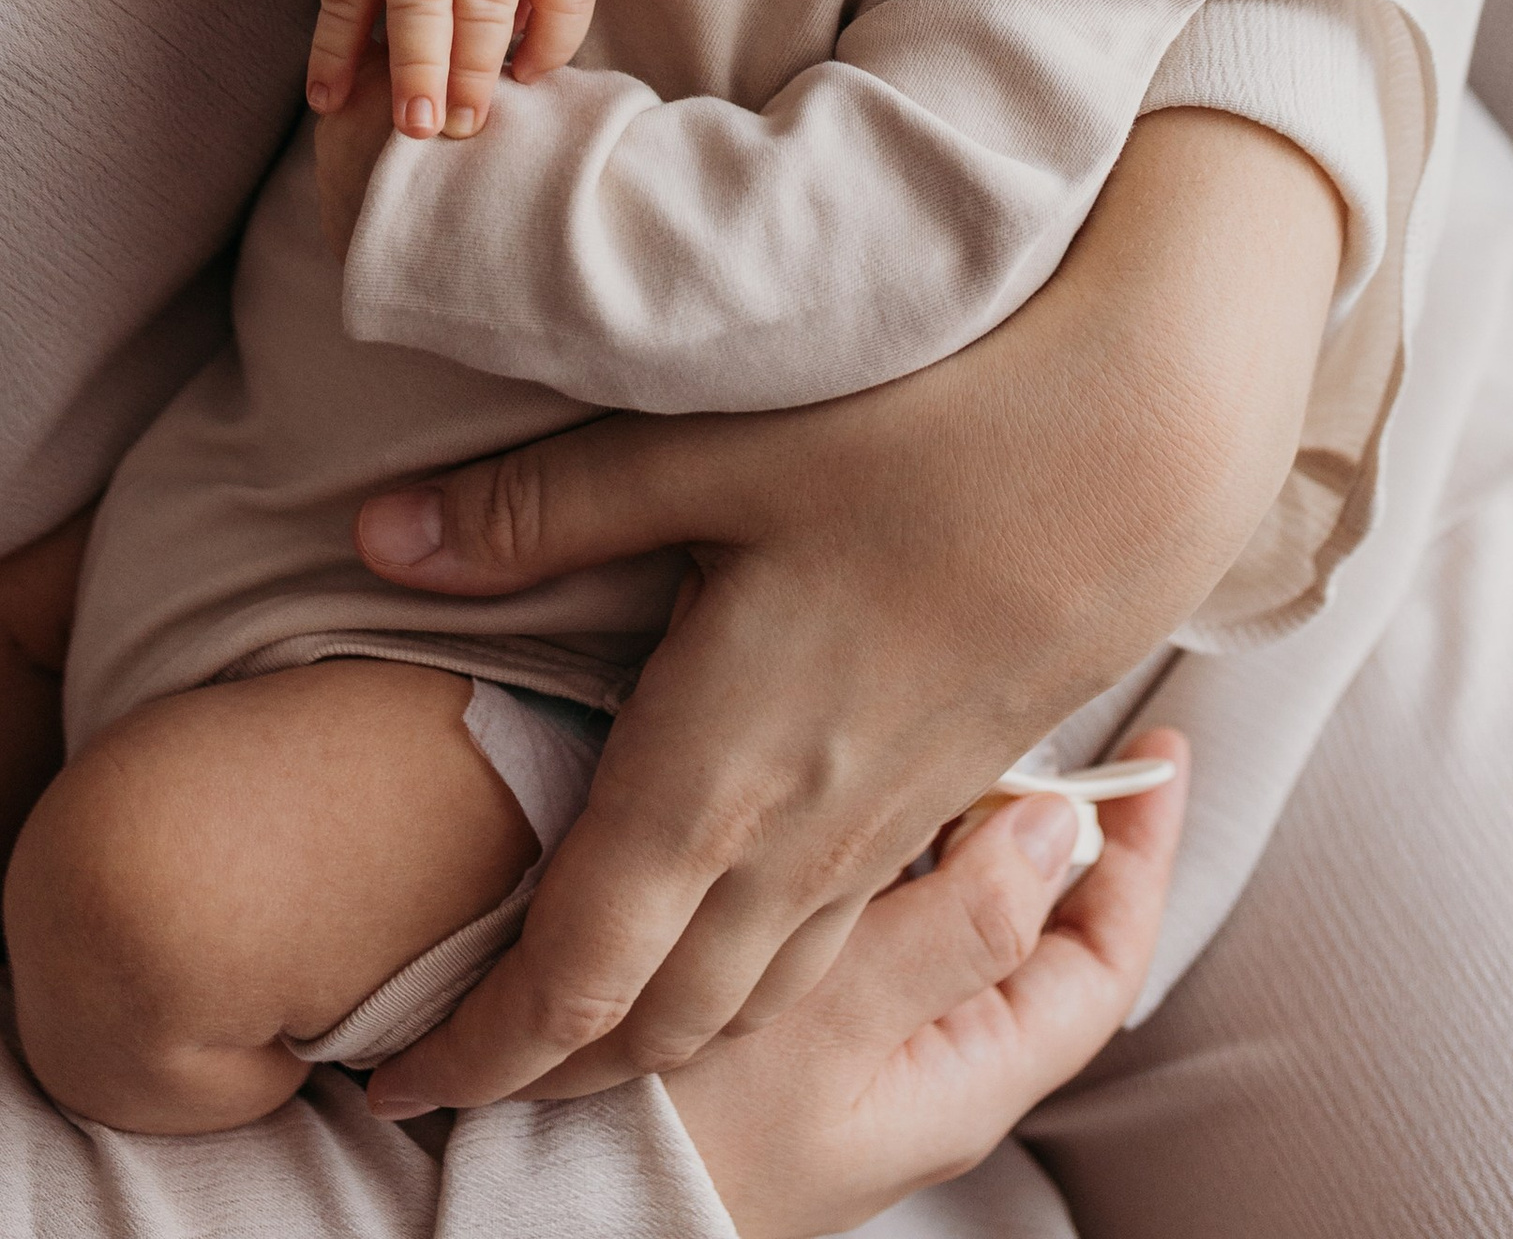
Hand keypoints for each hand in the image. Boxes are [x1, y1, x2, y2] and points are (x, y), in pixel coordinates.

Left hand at [349, 110, 1335, 1109]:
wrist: (1135, 450)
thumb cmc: (922, 433)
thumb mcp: (707, 452)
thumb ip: (539, 511)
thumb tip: (377, 538)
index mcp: (716, 770)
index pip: (571, 977)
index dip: (476, 1049)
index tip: (394, 1080)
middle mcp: (796, 837)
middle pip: (653, 1026)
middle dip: (548, 1073)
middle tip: (455, 1076)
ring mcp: (882, 832)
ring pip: (747, 1000)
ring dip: (649, 1040)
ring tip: (566, 1035)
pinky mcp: (943, 799)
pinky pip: (822, 944)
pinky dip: (743, 982)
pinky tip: (718, 935)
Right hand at [665, 738, 1186, 1238]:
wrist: (552, 1195)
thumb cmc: (687, 1134)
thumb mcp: (833, 1027)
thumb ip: (955, 928)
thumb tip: (1058, 827)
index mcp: (967, 1077)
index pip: (1100, 961)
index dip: (1139, 854)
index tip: (1158, 753)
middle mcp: (928, 1061)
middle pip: (1033, 919)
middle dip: (1044, 809)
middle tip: (1031, 695)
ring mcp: (859, 1038)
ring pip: (945, 901)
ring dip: (955, 809)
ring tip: (946, 710)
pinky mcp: (793, 1011)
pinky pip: (870, 908)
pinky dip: (880, 834)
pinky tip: (848, 777)